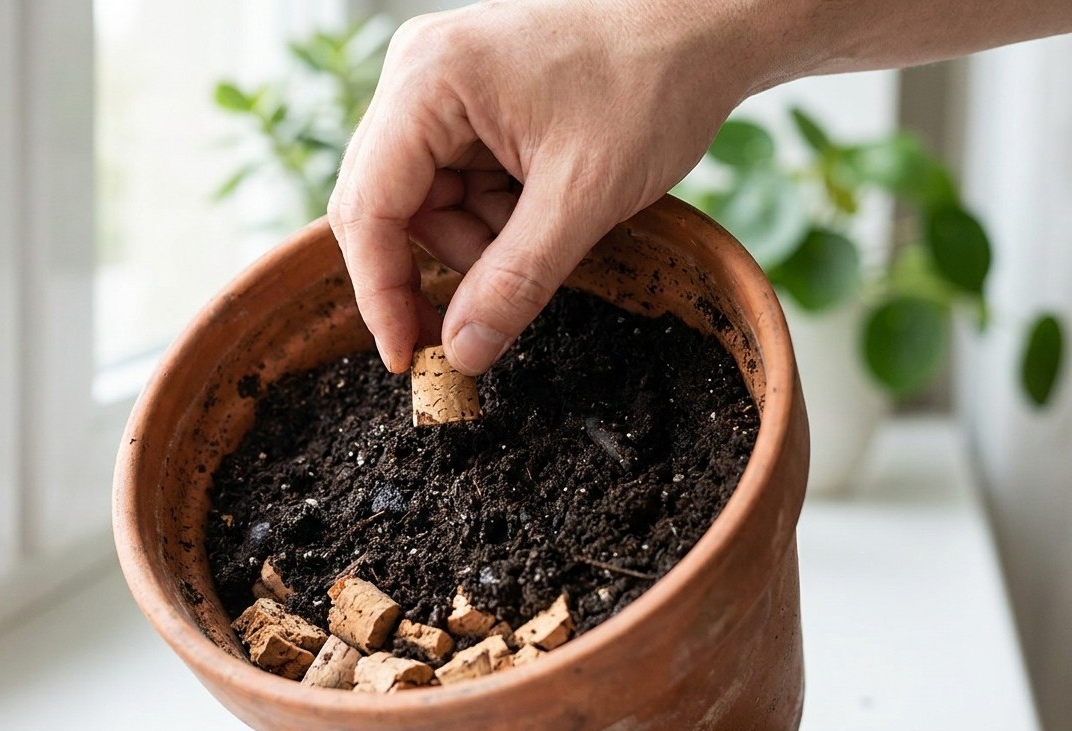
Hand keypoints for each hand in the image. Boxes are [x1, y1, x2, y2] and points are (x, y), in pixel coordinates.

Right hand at [328, 0, 766, 373]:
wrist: (702, 29)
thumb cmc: (652, 84)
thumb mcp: (585, 196)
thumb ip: (516, 280)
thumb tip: (461, 354)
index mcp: (428, 82)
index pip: (369, 206)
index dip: (380, 291)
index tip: (406, 358)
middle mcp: (416, 77)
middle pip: (388, 207)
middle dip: (444, 264)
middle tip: (486, 319)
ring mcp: (439, 87)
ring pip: (425, 205)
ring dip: (478, 243)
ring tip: (551, 225)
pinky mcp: (466, 103)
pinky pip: (455, 185)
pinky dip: (494, 217)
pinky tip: (544, 205)